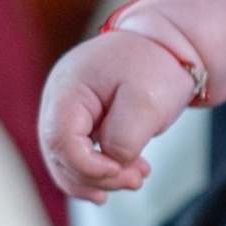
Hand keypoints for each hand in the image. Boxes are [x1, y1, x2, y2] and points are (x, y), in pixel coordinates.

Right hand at [42, 28, 195, 198]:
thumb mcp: (147, 102)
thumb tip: (112, 163)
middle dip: (96, 177)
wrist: (166, 45)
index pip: (60, 140)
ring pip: (66, 160)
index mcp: (68, 87)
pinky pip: (78, 154)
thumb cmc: (156, 65)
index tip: (120, 170)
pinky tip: (122, 177)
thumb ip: (124, 138)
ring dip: (99, 178)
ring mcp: (66, 110)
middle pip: (59, 154)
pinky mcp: (80, 121)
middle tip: (136, 179)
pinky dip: (99, 171)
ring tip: (135, 178)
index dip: (87, 166)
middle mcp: (58, 99)